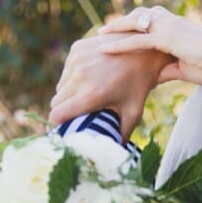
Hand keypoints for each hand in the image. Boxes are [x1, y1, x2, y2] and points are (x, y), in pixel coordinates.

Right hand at [49, 7, 178, 137]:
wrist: (145, 48)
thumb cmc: (140, 84)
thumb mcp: (133, 111)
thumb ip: (121, 134)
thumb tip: (112, 154)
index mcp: (91, 95)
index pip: (57, 114)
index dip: (59, 122)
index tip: (65, 126)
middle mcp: (80, 76)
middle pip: (56, 101)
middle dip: (65, 109)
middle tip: (78, 112)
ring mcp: (76, 60)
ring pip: (60, 86)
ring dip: (69, 92)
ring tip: (87, 93)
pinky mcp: (76, 49)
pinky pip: (66, 70)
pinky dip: (73, 76)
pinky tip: (91, 76)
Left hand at [89, 6, 201, 87]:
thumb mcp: (185, 68)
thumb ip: (166, 70)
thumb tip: (152, 78)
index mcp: (175, 27)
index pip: (147, 22)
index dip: (130, 27)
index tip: (114, 33)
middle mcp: (169, 22)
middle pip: (137, 17)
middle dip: (119, 23)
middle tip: (102, 32)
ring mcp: (167, 28)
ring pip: (134, 24)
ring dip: (115, 29)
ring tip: (98, 36)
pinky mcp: (167, 38)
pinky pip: (138, 40)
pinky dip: (119, 44)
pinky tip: (104, 48)